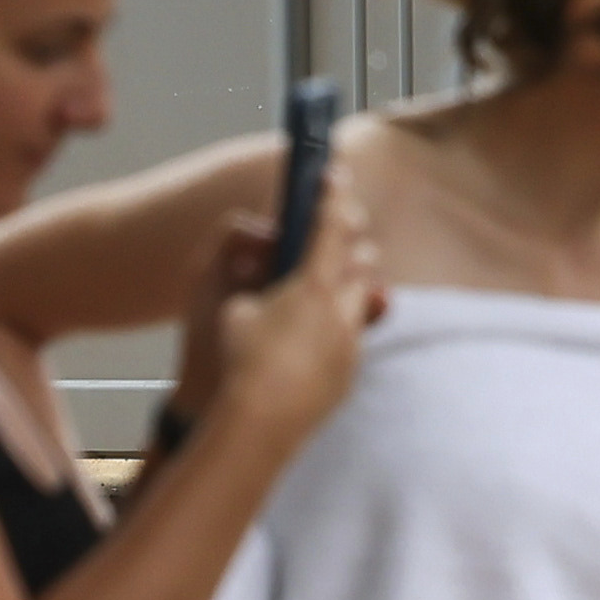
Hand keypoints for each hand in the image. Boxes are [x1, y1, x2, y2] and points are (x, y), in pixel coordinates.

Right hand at [180, 184, 386, 458]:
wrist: (259, 425)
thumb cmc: (237, 361)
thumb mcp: (232, 304)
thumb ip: (248, 268)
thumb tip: (260, 249)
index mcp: (312, 286)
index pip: (330, 226)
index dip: (332, 195)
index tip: (334, 174)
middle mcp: (342, 311)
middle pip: (362, 258)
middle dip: (350, 238)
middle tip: (336, 225)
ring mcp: (350, 344)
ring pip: (367, 296)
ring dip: (352, 279)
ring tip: (329, 275)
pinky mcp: (349, 373)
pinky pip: (355, 334)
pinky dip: (342, 320)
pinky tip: (317, 328)